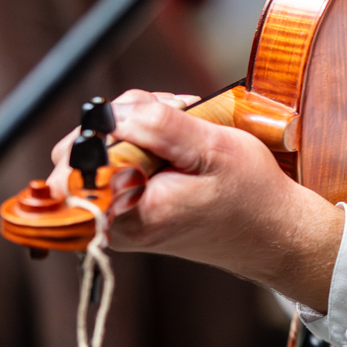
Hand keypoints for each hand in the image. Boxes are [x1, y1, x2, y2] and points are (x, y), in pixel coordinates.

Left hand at [50, 89, 343, 310]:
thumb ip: (156, 127)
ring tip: (184, 131)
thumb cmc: (250, 196)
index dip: (102, 129)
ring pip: (101, 153)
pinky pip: (119, 165)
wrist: (273, 234)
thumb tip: (108, 113)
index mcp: (127, 216)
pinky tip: (179, 144)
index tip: (142, 121)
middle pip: (82, 152)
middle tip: (172, 118)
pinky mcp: (131, 212)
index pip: (73, 162)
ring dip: (139, 128)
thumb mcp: (211, 148)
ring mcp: (120, 220)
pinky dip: (146, 144)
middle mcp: (114, 224)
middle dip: (124, 121)